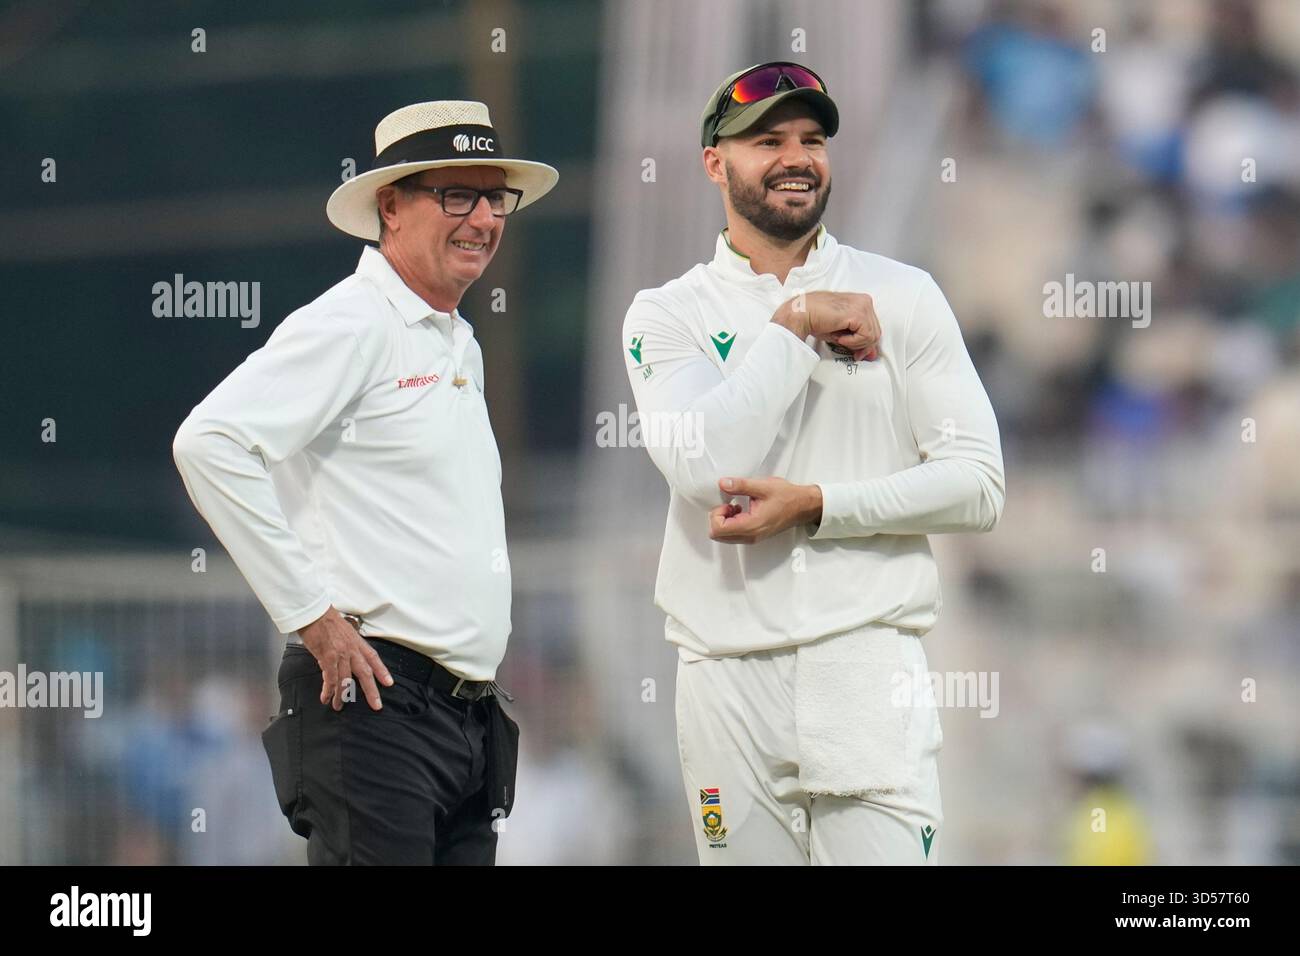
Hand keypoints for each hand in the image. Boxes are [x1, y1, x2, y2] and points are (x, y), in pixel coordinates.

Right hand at [297, 606, 393, 710]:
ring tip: (338, 706)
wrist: (314, 613)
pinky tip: (326, 698)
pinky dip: (328, 690)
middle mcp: (352, 649)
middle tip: (376, 705)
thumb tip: (350, 656)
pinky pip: (330, 678)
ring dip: (342, 695)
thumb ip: (349, 644)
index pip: (373, 658)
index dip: (382, 671)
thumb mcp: (345, 631)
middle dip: (371, 691)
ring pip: (345, 680)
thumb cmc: (326, 620)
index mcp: (357, 642)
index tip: (389, 683)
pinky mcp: (327, 658)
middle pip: (365, 673)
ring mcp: (340, 654)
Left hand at [708, 477, 822, 543]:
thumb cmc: (787, 497)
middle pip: (718, 535)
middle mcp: (751, 536)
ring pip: (724, 536)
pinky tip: (741, 510)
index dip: (716, 514)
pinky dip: (732, 523)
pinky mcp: (755, 536)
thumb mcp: (762, 486)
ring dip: (725, 521)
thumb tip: (723, 483)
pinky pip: (734, 535)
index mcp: (751, 525)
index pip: (718, 529)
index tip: (726, 503)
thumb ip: (740, 485)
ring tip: (736, 506)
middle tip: (729, 504)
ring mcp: (753, 538)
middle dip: (718, 518)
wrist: (803, 506)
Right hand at [773, 291, 879, 361]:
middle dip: (863, 346)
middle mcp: (865, 301)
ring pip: (872, 335)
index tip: (857, 353)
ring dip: (855, 343)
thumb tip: (872, 355)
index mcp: (862, 301)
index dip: (867, 343)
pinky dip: (853, 341)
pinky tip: (839, 336)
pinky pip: (866, 336)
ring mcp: (862, 305)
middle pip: (876, 332)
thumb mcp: (843, 332)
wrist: (801, 314)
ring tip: (840, 339)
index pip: (874, 327)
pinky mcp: (858, 313)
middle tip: (851, 352)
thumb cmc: (817, 320)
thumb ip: (859, 341)